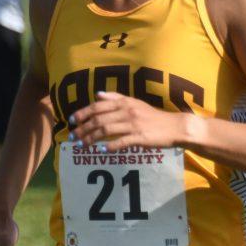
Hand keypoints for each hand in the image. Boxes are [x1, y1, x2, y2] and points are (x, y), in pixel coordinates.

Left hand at [69, 91, 185, 150]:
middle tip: (72, 136)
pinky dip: (110, 146)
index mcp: (124, 103)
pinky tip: (102, 150)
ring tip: (81, 145)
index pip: (98, 106)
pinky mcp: (141, 137)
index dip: (82, 113)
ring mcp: (134, 124)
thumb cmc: (153, 116)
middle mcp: (127, 111)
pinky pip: (122, 141)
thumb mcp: (135, 103)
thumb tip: (97, 94)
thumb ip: (116, 98)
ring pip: (106, 130)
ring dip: (91, 138)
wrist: (174, 126)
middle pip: (99, 119)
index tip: (71, 120)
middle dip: (83, 128)